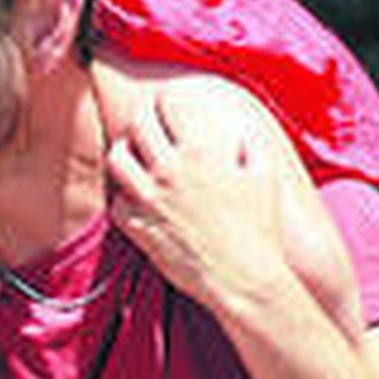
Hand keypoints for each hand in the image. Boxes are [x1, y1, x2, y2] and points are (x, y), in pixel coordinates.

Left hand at [107, 88, 292, 315]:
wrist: (243, 279)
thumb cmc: (259, 229)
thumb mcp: (264, 178)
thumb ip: (250, 146)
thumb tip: (239, 130)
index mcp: (199, 152)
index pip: (166, 104)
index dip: (166, 100)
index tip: (167, 102)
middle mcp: (168, 170)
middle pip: (136, 123)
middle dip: (140, 118)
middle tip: (146, 123)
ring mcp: (148, 198)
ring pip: (115, 158)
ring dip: (124, 152)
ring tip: (133, 155)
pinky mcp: (136, 226)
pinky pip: (116, 202)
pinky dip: (123, 197)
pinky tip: (136, 198)